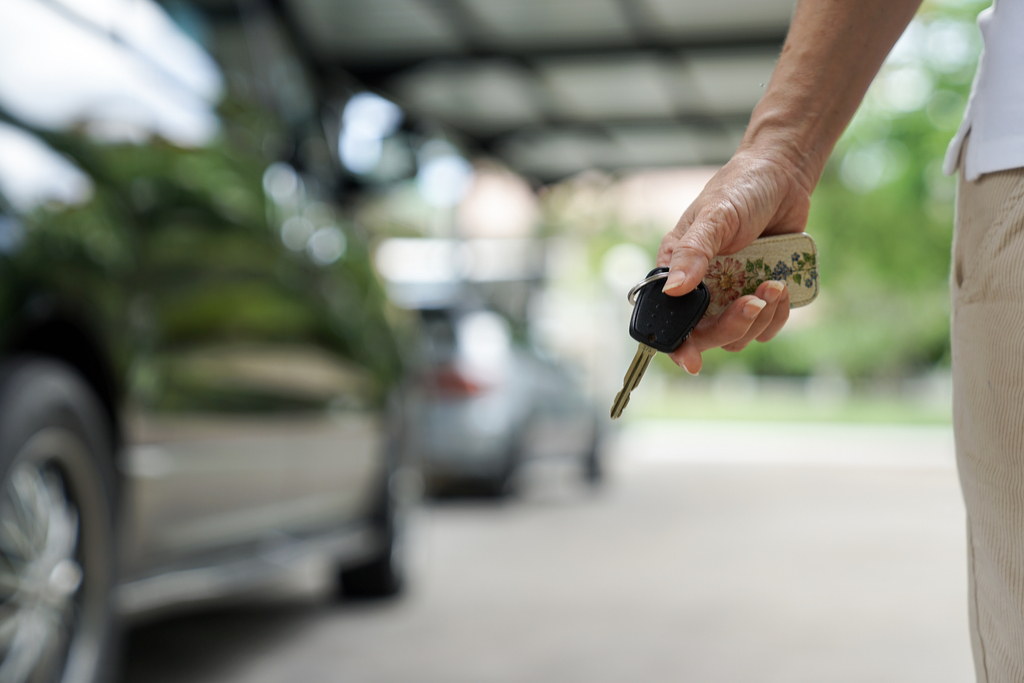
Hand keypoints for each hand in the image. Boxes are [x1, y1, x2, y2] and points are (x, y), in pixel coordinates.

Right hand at [656, 149, 811, 373]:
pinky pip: (766, 326)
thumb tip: (673, 291)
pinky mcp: (760, 294)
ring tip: (774, 285)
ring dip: (759, 319)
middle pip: (707, 335)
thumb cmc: (741, 188)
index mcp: (679, 271)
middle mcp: (702, 289)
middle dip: (732, 326)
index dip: (677, 345)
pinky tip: (784, 287)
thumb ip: (693, 253)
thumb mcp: (715, 217)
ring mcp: (732, 294)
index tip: (692, 361)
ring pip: (739, 337)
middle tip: (753, 303)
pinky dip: (778, 314)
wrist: (783, 175)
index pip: (669, 320)